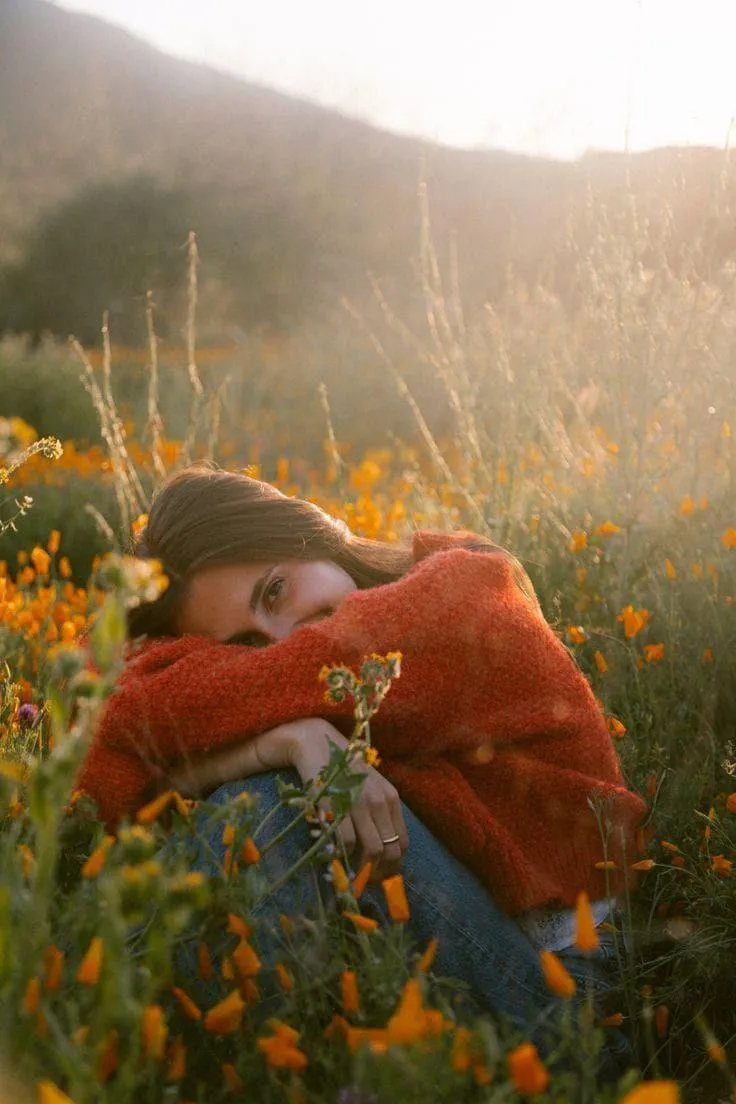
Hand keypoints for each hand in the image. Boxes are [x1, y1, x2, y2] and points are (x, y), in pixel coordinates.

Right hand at [286, 719, 408, 882]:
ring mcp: (359, 802)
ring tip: (347, 875)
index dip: (391, 868)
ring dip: (360, 869)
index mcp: (391, 798)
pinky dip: (342, 856)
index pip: (401, 844)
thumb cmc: (341, 770)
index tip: (376, 878)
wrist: (315, 742)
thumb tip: (380, 855)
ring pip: (372, 851)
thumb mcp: (368, 789)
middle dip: (377, 874)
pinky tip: (333, 856)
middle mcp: (380, 800)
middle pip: (390, 852)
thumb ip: (377, 816)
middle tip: (360, 882)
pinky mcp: (337, 804)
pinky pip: (347, 842)